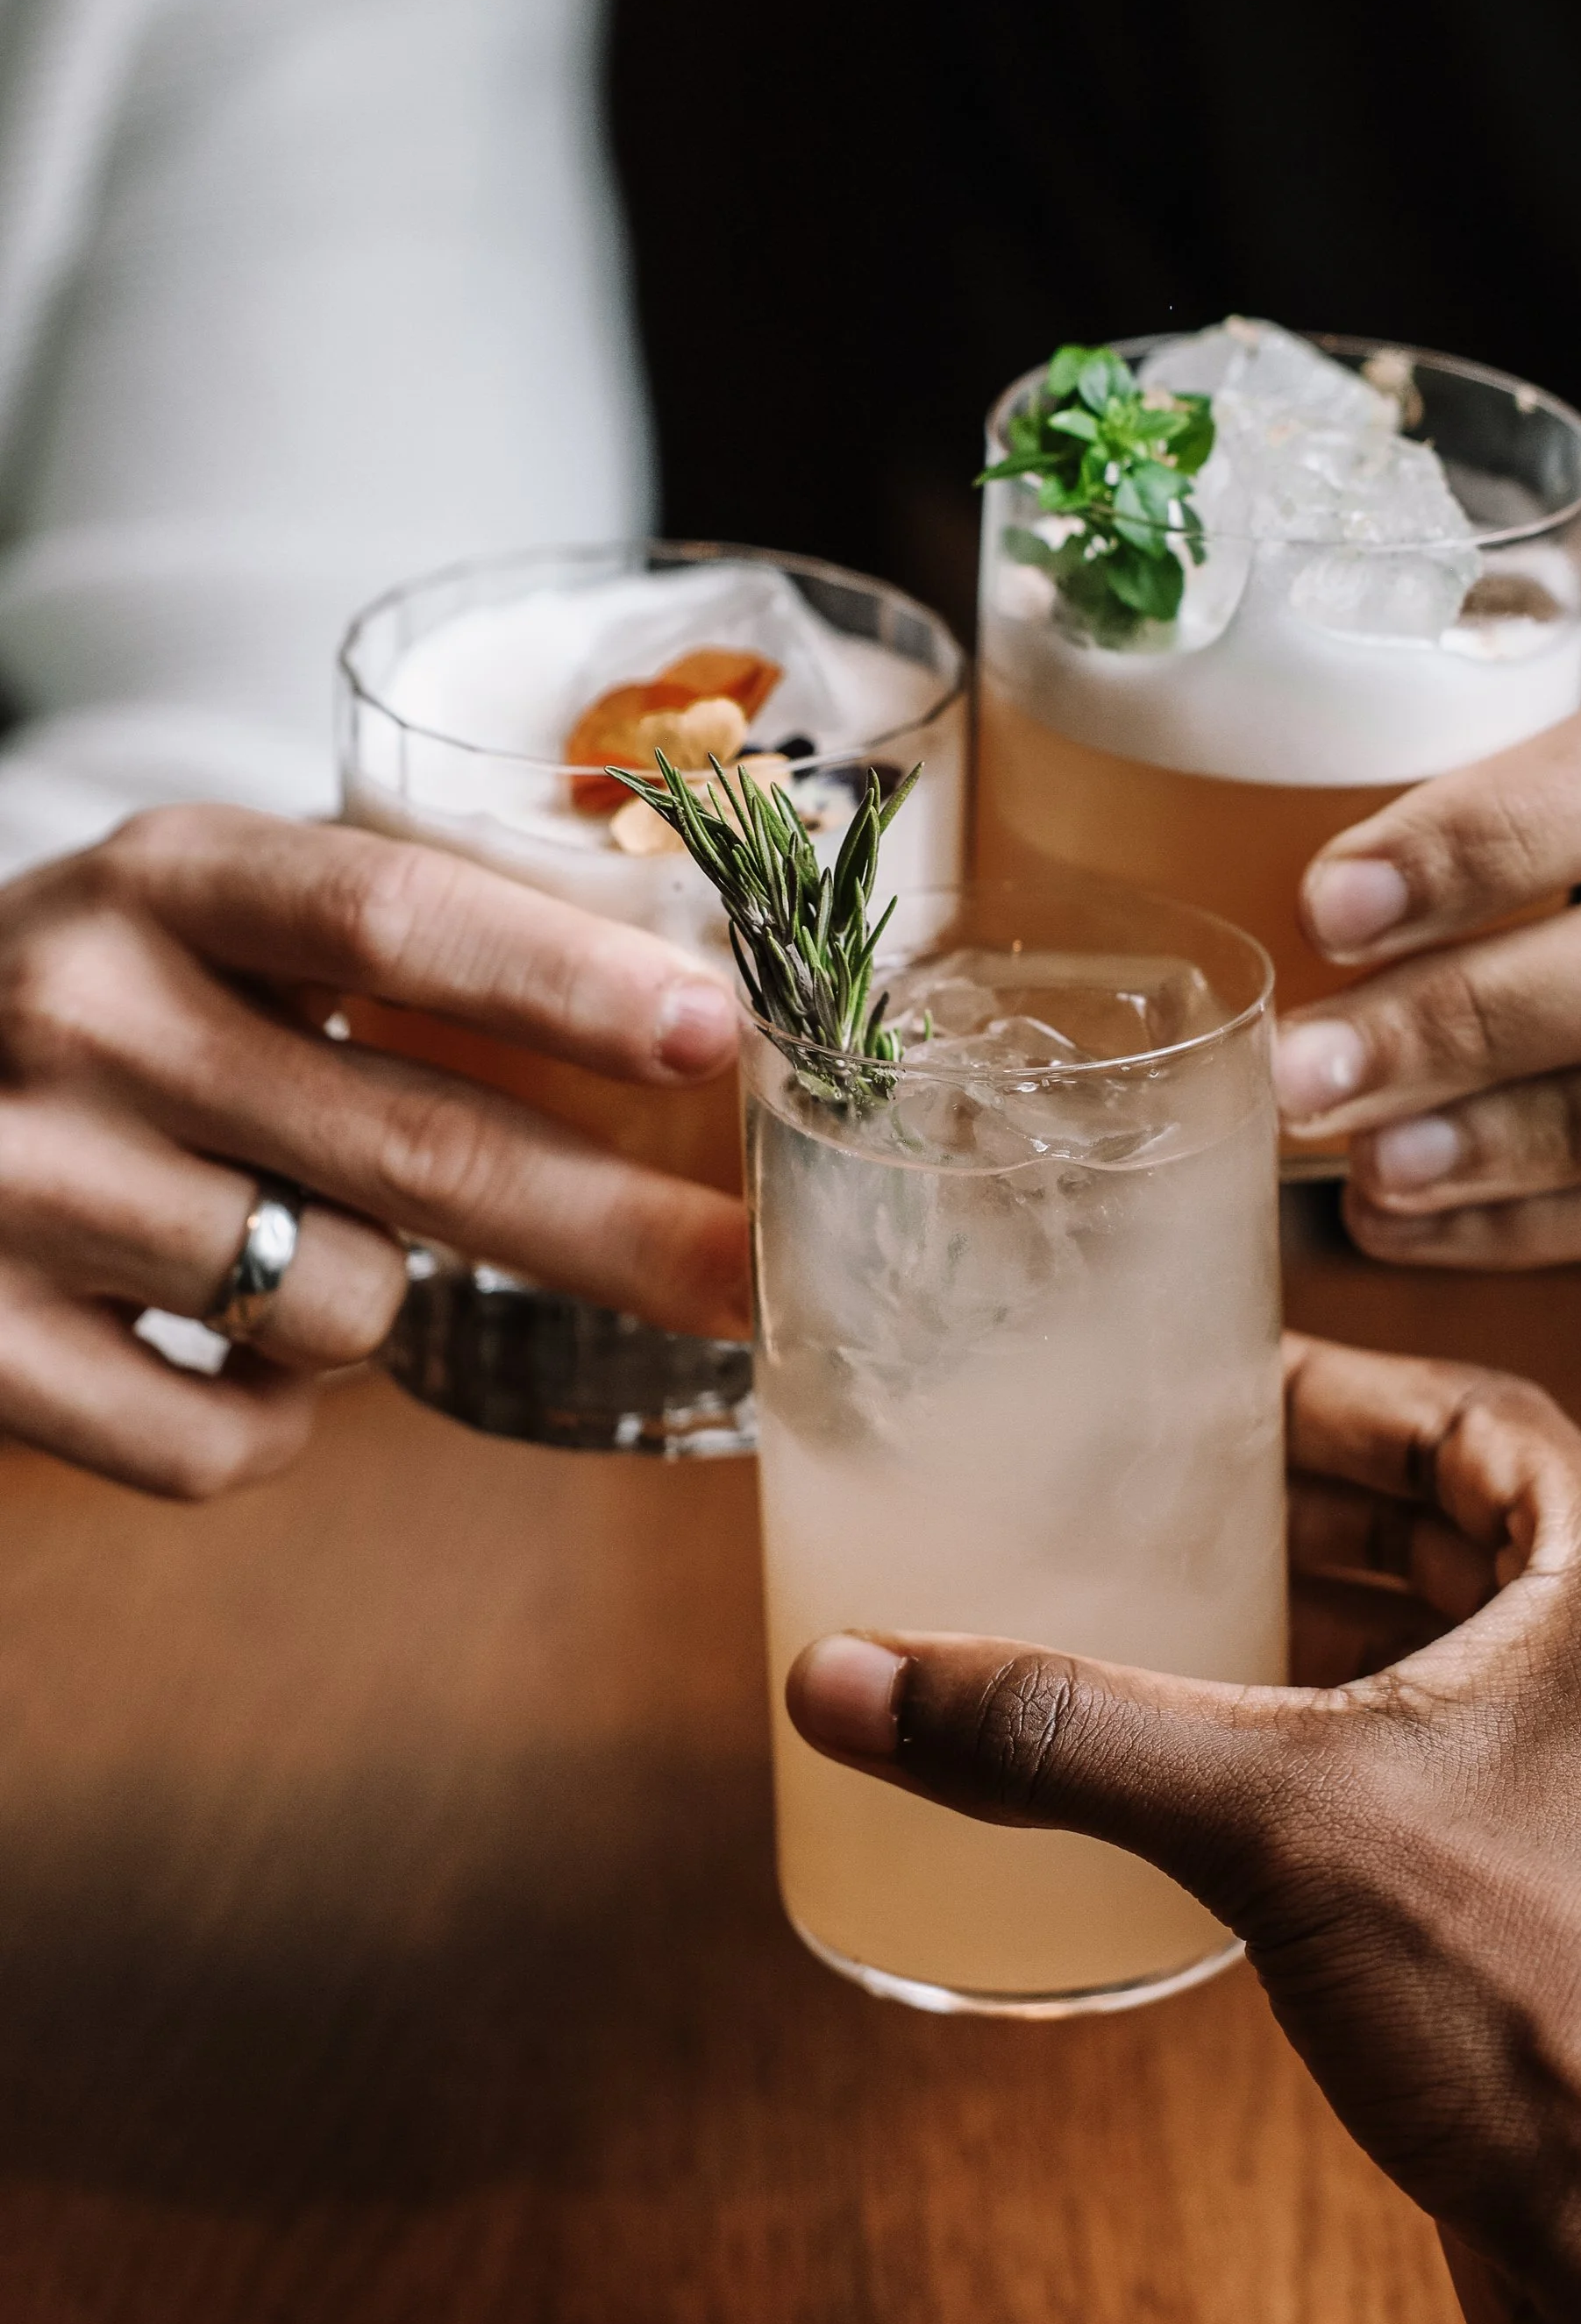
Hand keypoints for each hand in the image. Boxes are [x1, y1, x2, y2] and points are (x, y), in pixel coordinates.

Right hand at [0, 807, 744, 1496]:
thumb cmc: (94, 1016)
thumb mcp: (205, 923)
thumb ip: (391, 945)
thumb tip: (691, 1034)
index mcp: (164, 880)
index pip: (394, 917)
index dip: (569, 984)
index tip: (718, 1037)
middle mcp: (82, 1015)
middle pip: (423, 1147)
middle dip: (627, 1231)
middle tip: (762, 1281)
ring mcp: (18, 1186)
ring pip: (345, 1309)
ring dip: (383, 1303)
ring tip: (287, 1235)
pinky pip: (227, 1443)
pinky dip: (271, 1422)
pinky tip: (217, 1344)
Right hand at [785, 1334, 1580, 2323]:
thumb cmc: (1550, 2009)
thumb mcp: (1279, 1831)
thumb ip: (1067, 1739)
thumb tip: (849, 1679)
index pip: (1468, 1418)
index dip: (1330, 1388)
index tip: (1199, 1384)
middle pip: (1454, 1527)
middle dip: (1302, 1509)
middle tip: (1147, 1492)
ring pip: (1447, 1655)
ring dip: (1313, 1629)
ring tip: (1155, 1613)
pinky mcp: (1580, 1898)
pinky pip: (1443, 1768)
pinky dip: (1334, 1747)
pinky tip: (1211, 1780)